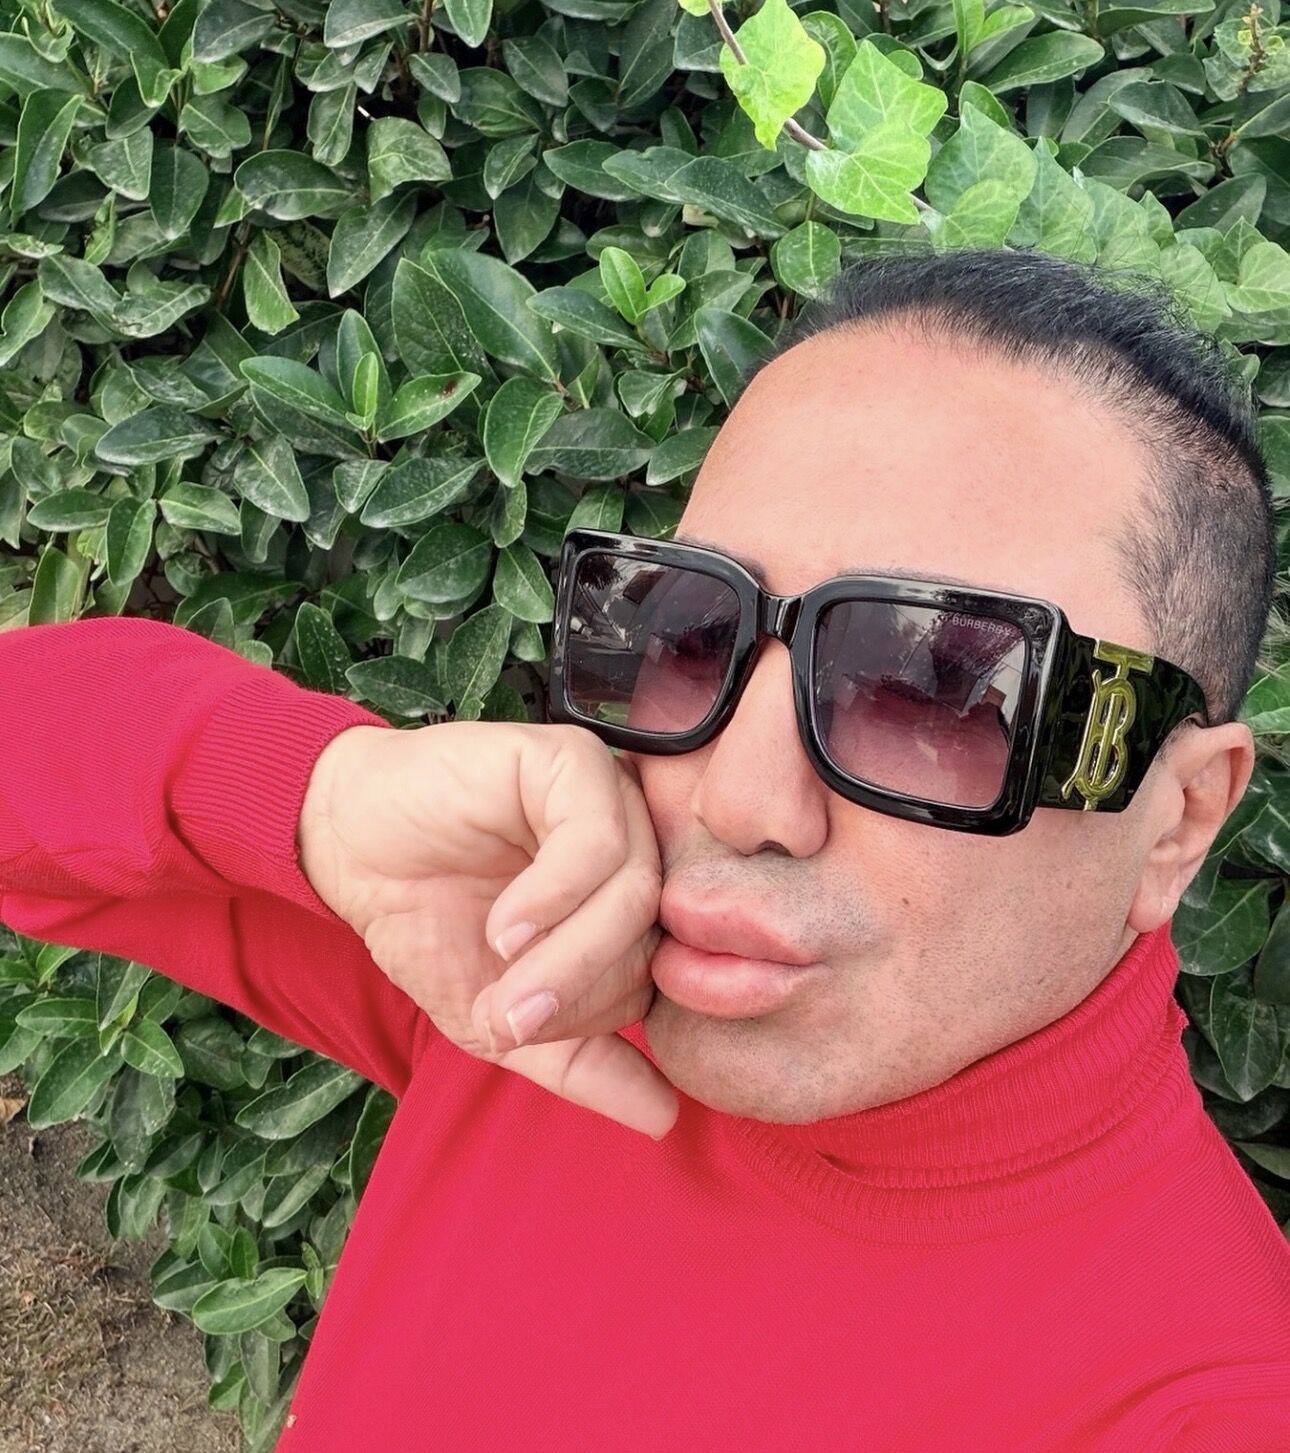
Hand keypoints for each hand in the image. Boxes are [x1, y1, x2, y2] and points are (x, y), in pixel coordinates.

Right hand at [296, 720, 677, 1139]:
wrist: (350, 849)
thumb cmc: (427, 923)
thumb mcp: (500, 1019)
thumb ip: (582, 1065)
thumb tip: (664, 1121)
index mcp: (631, 907)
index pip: (660, 981)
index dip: (595, 1022)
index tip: (519, 1031)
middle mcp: (638, 850)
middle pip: (654, 940)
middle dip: (576, 993)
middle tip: (507, 1010)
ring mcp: (613, 801)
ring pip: (634, 895)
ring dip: (565, 954)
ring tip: (500, 965)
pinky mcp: (575, 763)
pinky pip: (597, 843)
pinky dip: (553, 899)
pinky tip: (503, 924)